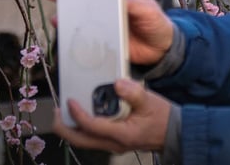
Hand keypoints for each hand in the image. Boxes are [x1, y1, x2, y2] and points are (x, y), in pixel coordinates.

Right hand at [42, 0, 175, 65]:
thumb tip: (120, 0)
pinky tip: (57, 19)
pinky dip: (65, 22)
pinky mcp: (95, 32)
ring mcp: (99, 14)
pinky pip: (76, 26)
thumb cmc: (154, 22)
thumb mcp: (147, 10)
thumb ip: (133, 4)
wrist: (156, 50)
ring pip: (77, 2)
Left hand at [53, 78, 172, 152]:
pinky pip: (92, 138)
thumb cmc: (162, 118)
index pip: (91, 126)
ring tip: (63, 112)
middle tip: (55, 111)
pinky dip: (82, 127)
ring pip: (83, 141)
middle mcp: (113, 144)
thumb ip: (134, 93)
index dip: (77, 113)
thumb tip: (117, 83)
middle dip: (63, 127)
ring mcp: (112, 145)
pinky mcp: (113, 142)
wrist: (174, 134)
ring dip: (71, 128)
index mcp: (121, 135)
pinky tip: (82, 113)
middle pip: (80, 140)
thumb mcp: (150, 101)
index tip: (69, 100)